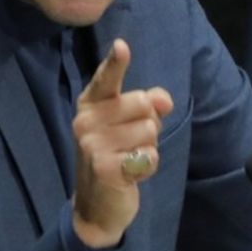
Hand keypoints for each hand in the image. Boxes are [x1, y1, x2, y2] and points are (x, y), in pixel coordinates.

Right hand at [71, 38, 173, 247]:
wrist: (97, 204)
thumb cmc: (116, 154)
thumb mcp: (131, 125)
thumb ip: (150, 105)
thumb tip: (165, 100)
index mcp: (90, 103)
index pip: (106, 79)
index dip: (116, 62)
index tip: (122, 46)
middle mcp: (86, 120)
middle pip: (143, 104)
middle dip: (149, 124)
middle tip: (131, 141)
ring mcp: (93, 144)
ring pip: (150, 130)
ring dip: (149, 147)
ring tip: (130, 157)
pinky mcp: (104, 167)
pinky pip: (149, 155)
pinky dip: (148, 166)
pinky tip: (131, 173)